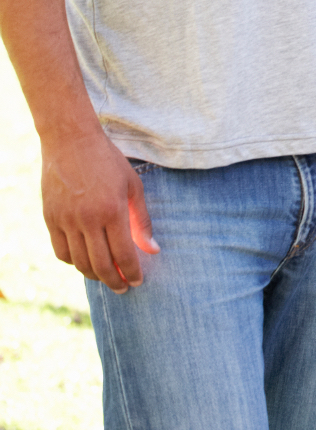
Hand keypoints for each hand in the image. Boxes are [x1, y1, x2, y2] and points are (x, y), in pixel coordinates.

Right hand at [42, 125, 156, 291]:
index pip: (123, 255)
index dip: (132, 273)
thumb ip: (142, 220)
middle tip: (124, 287)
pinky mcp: (50, 218)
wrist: (71, 142)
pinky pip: (60, 251)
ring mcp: (65, 220)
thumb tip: (152, 250)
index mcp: (112, 211)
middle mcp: (87, 219)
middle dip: (114, 281)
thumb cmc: (108, 162)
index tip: (138, 281)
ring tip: (106, 277)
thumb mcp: (133, 187)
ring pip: (78, 262)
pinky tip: (85, 261)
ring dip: (93, 275)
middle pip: (100, 265)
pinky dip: (73, 262)